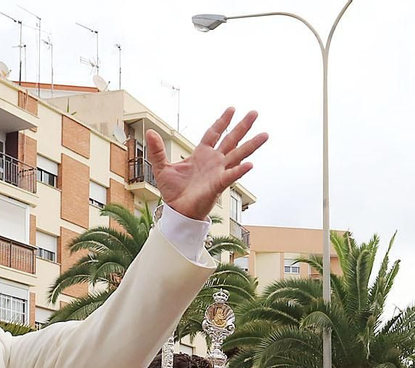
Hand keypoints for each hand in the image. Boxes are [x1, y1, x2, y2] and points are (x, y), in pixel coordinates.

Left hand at [147, 109, 266, 220]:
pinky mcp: (218, 185)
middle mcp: (213, 161)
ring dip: (251, 145)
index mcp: (201, 154)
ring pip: (238, 155)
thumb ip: (157, 150)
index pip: (214, 133)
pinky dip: (240, 171)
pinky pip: (231, 176)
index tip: (232, 109)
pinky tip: (250, 164)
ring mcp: (218, 172)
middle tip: (255, 113)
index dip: (222, 121)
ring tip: (265, 135)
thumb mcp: (162, 167)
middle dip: (243, 126)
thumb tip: (149, 132)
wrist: (177, 212)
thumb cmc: (173, 192)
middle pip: (231, 140)